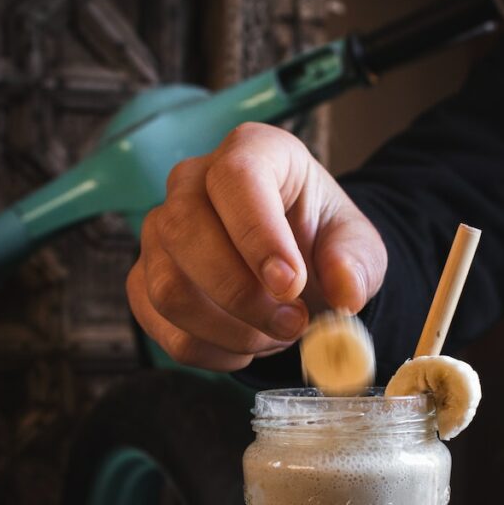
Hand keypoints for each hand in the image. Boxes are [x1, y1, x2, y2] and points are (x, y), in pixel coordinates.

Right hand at [126, 122, 387, 371]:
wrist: (294, 272)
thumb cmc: (320, 244)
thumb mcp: (357, 247)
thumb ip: (356, 263)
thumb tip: (346, 291)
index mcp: (252, 152)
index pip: (235, 178)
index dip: (258, 235)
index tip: (290, 285)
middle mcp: (191, 184)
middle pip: (185, 232)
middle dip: (242, 295)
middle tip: (293, 324)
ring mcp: (159, 235)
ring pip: (168, 289)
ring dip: (228, 330)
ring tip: (273, 334)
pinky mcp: (145, 283)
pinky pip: (163, 329)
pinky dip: (212, 352)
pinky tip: (246, 346)